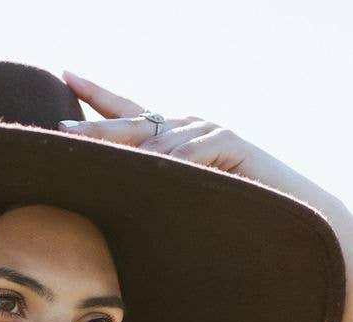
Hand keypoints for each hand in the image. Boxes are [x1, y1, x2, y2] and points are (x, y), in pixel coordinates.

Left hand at [58, 70, 338, 213]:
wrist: (293, 215)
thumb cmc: (237, 215)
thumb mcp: (185, 204)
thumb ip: (156, 192)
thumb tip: (112, 196)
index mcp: (174, 141)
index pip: (130, 112)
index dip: (97, 96)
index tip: (65, 75)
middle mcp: (188, 129)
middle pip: (132, 123)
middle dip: (94, 128)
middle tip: (59, 129)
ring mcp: (210, 132)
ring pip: (158, 138)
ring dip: (125, 150)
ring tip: (88, 159)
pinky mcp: (231, 143)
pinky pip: (192, 152)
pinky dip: (172, 162)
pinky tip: (153, 170)